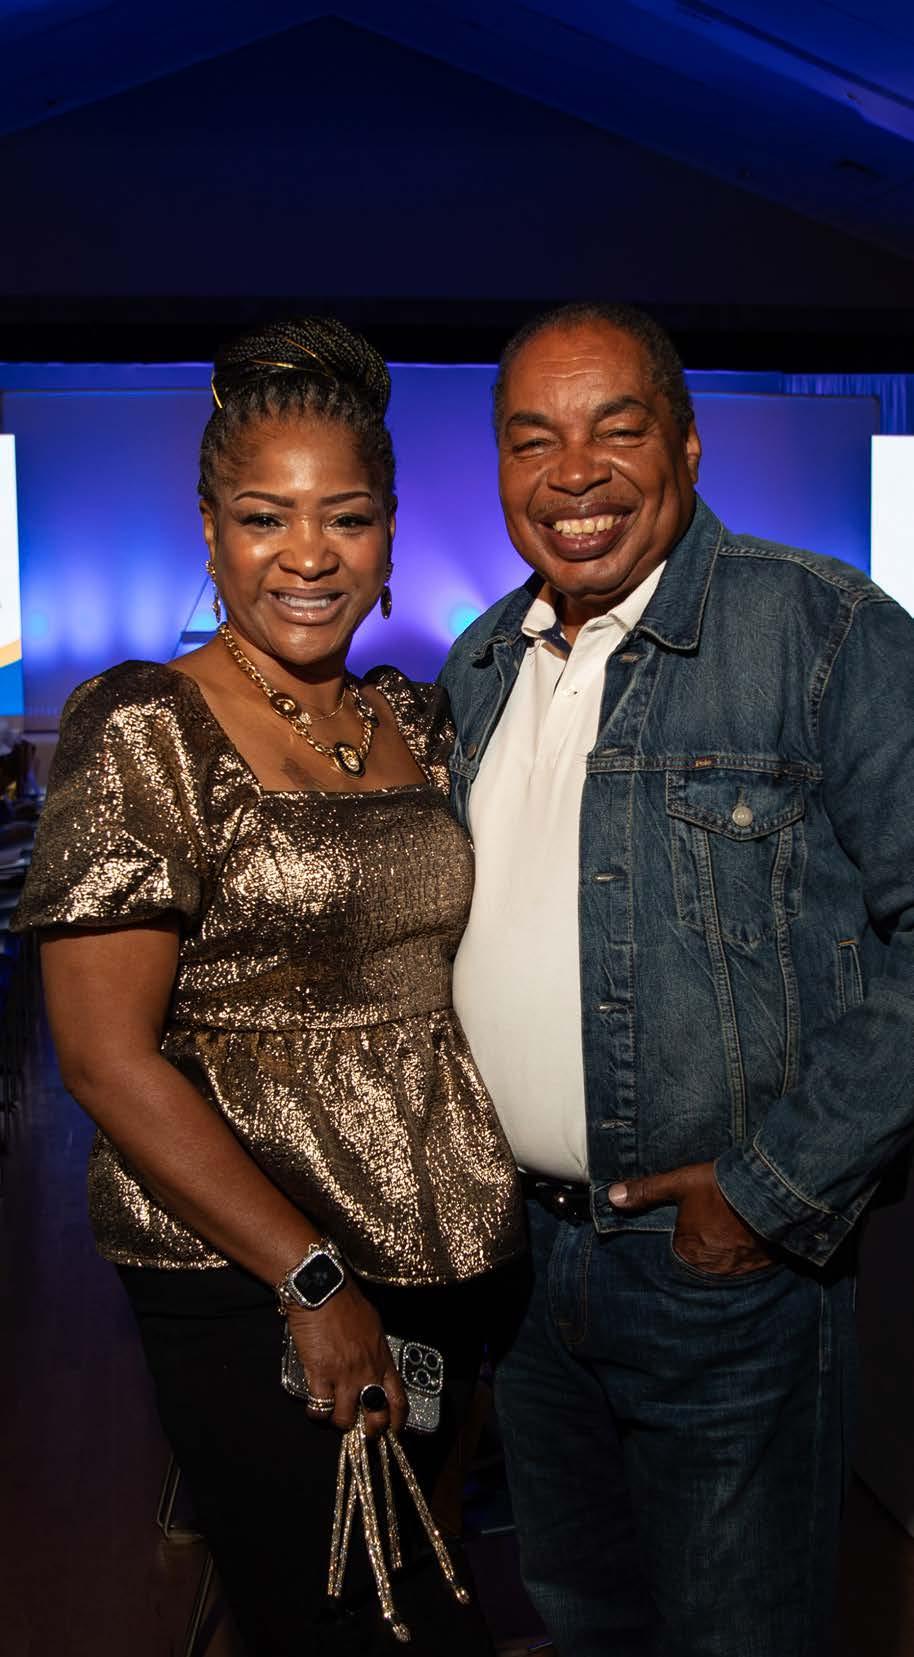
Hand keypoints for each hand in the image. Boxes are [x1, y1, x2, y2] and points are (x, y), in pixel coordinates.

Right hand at [286, 1280, 407, 1437]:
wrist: (323, 1288)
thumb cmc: (346, 1302)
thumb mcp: (372, 1326)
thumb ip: (374, 1351)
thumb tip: (372, 1363)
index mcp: (383, 1359)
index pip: (399, 1400)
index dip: (396, 1421)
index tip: (392, 1430)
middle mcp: (368, 1371)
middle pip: (376, 1417)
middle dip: (370, 1432)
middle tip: (360, 1432)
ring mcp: (345, 1375)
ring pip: (345, 1420)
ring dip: (338, 1421)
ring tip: (332, 1413)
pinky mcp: (321, 1374)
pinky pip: (320, 1408)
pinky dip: (315, 1412)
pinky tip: (314, 1405)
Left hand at [608, 1161, 774, 1275]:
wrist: (774, 1192)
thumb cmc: (723, 1188)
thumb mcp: (680, 1183)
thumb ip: (646, 1192)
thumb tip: (612, 1197)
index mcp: (687, 1252)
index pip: (672, 1253)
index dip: (677, 1240)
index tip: (684, 1230)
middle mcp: (709, 1269)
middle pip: (697, 1262)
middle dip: (699, 1250)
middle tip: (707, 1232)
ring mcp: (737, 1271)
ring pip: (720, 1266)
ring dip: (720, 1255)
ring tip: (723, 1236)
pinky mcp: (760, 1267)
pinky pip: (744, 1267)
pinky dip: (741, 1258)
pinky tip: (743, 1241)